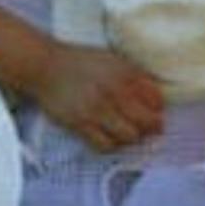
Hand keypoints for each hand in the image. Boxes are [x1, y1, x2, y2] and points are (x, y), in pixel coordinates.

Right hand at [36, 45, 164, 151]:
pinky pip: (105, 145)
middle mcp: (114, 91)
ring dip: (131, 137)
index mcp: (125, 74)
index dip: (158, 109)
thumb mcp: (113, 60)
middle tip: (148, 129)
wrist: (46, 66)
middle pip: (147, 121)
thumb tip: (156, 96)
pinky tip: (108, 137)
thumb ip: (135, 76)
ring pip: (129, 136)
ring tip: (126, 132)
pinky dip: (110, 145)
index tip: (155, 112)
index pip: (156, 99)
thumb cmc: (81, 62)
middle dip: (151, 128)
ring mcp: (97, 109)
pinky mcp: (81, 123)